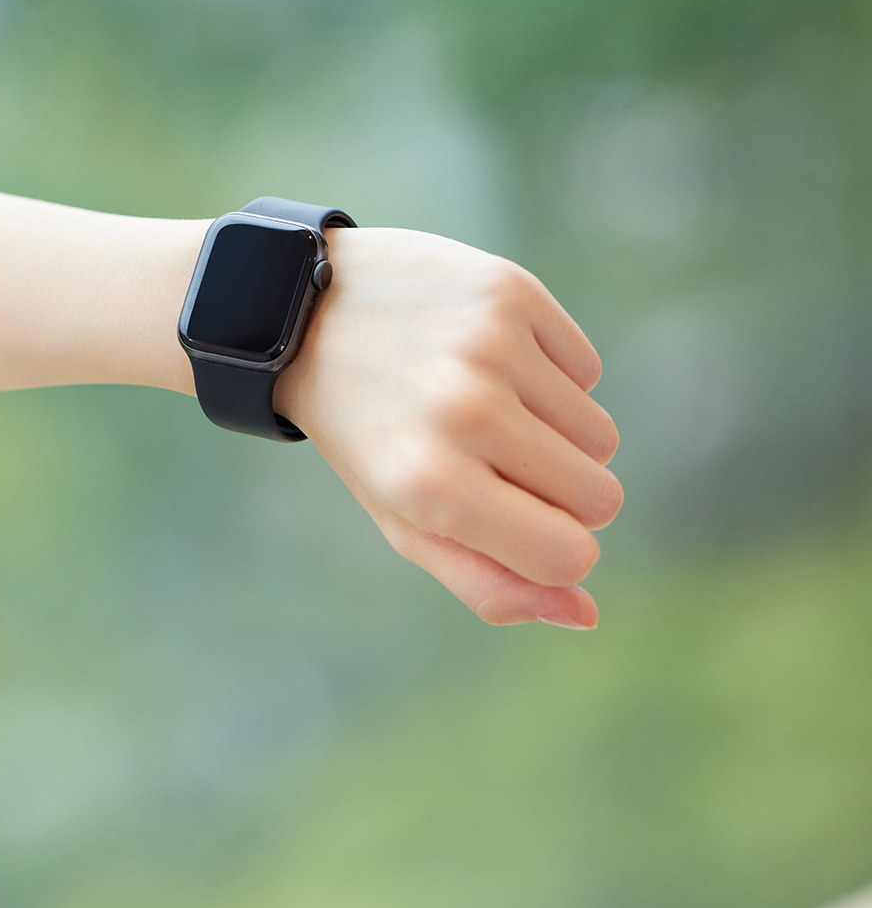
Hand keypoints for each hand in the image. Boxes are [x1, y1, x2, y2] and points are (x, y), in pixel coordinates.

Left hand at [273, 228, 620, 628]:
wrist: (305, 311)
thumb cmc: (365, 431)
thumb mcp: (402, 517)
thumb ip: (486, 583)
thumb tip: (584, 614)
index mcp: (429, 487)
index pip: (569, 555)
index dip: (556, 548)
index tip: (517, 522)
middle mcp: (463, 413)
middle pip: (599, 497)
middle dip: (560, 493)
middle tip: (489, 460)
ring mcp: (490, 347)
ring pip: (601, 437)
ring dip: (556, 432)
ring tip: (483, 407)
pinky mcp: (511, 293)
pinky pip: (588, 371)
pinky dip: (552, 375)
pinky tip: (487, 360)